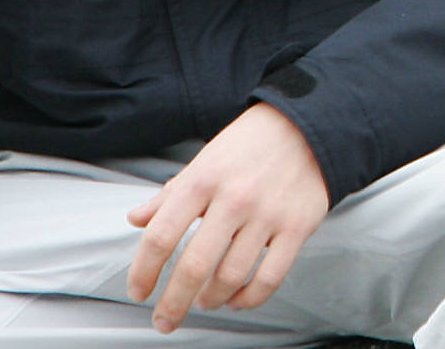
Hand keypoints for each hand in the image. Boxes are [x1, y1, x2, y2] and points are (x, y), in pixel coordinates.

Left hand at [126, 102, 329, 333]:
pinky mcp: (298, 226)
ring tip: (204, 301)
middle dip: (173, 303)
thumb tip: (136, 219)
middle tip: (165, 320)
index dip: (143, 272)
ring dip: (211, 300)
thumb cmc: (250, 144)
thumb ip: (170, 194)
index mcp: (204, 179)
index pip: (161, 236)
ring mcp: (269, 214)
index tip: (139, 291)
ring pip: (231, 276)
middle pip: (194, 266)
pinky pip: (271, 277)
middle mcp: (235, 198)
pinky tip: (238, 298)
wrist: (308, 124)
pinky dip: (249, 299)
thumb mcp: (205, 160)